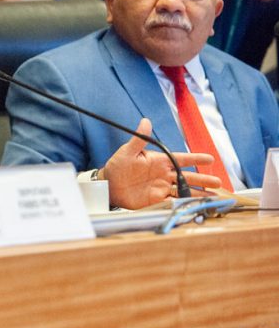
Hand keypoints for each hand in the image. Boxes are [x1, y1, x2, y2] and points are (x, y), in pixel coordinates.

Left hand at [102, 118, 220, 208]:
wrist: (109, 185)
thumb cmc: (117, 166)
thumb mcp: (127, 151)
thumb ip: (139, 139)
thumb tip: (145, 121)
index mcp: (160, 161)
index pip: (181, 159)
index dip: (195, 159)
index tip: (210, 159)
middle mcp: (164, 174)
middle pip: (188, 176)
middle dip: (203, 179)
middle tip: (218, 183)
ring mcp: (162, 187)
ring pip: (184, 190)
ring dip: (199, 193)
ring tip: (214, 196)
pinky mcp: (157, 199)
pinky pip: (174, 201)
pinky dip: (185, 203)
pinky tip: (196, 205)